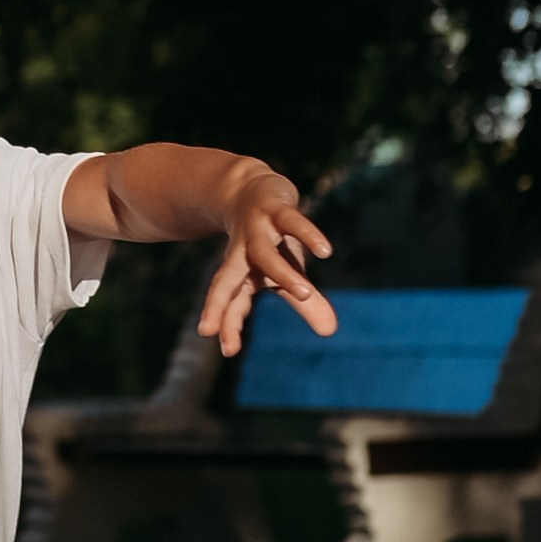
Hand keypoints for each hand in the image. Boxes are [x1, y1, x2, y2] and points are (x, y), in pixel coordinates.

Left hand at [196, 173, 335, 356]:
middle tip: (210, 331)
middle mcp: (242, 253)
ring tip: (303, 292)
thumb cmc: (265, 243)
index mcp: (240, 274)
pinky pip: (293, 221)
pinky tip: (325, 251)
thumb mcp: (284, 274)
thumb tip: (331, 332)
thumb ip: (306, 304)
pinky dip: (308, 234)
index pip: (231, 303)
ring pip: (264, 253)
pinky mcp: (277, 209)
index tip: (227, 351)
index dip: (228, 325)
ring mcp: (258, 229)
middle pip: (226, 280)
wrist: (248, 190)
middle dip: (218, 305)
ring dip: (283, 272)